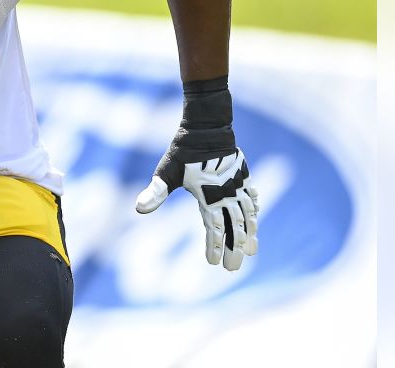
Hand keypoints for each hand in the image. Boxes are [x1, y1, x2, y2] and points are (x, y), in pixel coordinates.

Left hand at [134, 77, 259, 270]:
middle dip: (234, 249)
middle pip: (234, 227)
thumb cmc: (183, 150)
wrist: (207, 125)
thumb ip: (155, 192)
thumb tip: (139, 209)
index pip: (214, 228)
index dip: (214, 246)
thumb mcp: (165, 171)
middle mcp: (227, 193)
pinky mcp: (242, 174)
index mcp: (209, 196)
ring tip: (252, 251)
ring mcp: (238, 184)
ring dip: (250, 234)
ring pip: (247, 215)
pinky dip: (254, 210)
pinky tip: (256, 218)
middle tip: (233, 269)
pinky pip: (252, 197)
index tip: (214, 263)